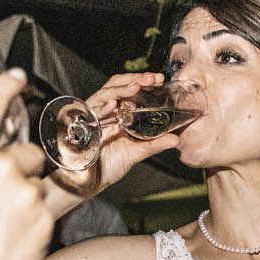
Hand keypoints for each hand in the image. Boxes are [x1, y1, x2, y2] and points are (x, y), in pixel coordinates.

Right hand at [0, 72, 55, 259]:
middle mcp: (0, 170)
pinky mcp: (44, 219)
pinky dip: (31, 223)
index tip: (16, 78)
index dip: (4, 87)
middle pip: (23, 153)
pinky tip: (9, 243)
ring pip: (35, 184)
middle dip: (15, 170)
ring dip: (24, 199)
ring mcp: (26, 194)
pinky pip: (43, 211)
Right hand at [46, 71, 184, 205]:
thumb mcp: (136, 153)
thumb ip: (155, 144)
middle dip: (135, 79)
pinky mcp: (83, 124)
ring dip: (121, 88)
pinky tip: (113, 104)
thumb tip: (176, 139)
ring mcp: (94, 115)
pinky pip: (91, 110)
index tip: (160, 80)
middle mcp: (106, 111)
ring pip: (105, 93)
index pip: (130, 90)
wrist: (89, 181)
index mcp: (118, 113)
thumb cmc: (108, 166)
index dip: (143, 82)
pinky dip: (102, 106)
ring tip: (136, 86)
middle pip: (118, 85)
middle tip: (152, 78)